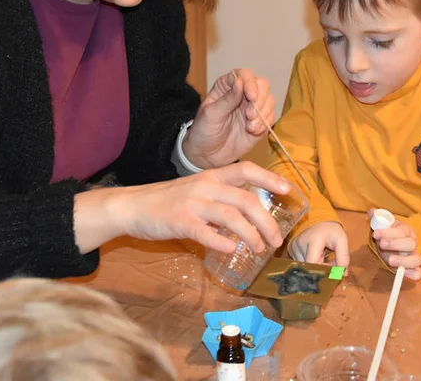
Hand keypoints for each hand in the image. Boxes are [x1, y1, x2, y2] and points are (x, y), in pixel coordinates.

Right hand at [104, 161, 292, 254]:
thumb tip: (247, 217)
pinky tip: (232, 250)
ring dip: (251, 235)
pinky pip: (206, 233)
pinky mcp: (180, 222)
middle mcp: (206, 186)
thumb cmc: (167, 201)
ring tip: (260, 249)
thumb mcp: (196, 190)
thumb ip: (220, 199)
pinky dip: (222, 242)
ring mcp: (193, 204)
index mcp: (212, 176)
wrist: (132, 206)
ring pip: (232, 217)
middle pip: (247, 200)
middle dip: (267, 222)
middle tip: (276, 240)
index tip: (288, 190)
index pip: (246, 170)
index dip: (270, 178)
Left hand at [183, 69, 275, 168]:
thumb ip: (227, 99)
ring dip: (262, 113)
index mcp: (227, 85)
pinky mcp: (260, 121)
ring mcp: (253, 107)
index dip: (250, 83)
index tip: (252, 97)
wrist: (207, 155)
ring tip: (249, 127)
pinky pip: (271, 116)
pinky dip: (264, 123)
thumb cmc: (204, 131)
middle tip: (249, 116)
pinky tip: (252, 131)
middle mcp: (242, 93)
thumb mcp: (211, 114)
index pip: (244, 75)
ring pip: (269, 100)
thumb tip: (240, 81)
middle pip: (262, 85)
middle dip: (260, 100)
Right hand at [290, 221, 350, 267]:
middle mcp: (300, 245)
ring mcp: (294, 248)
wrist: (316, 219)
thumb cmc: (330, 230)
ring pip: (305, 267)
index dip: (323, 272)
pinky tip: (316, 256)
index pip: (314, 265)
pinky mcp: (291, 250)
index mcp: (313, 241)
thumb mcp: (341, 240)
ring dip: (316, 267)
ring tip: (323, 257)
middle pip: (310, 268)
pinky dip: (310, 263)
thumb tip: (343, 274)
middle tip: (330, 262)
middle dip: (321, 269)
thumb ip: (343, 257)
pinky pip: (301, 263)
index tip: (333, 270)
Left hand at [371, 219, 420, 279]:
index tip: (375, 234)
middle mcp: (412, 244)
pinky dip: (414, 274)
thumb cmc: (389, 234)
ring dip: (403, 260)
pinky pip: (418, 273)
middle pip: (410, 244)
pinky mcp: (412, 269)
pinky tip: (404, 273)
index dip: (388, 232)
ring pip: (416, 259)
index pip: (401, 231)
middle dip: (395, 244)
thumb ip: (378, 218)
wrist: (396, 244)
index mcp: (406, 231)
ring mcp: (413, 256)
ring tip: (389, 260)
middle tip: (382, 244)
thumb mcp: (384, 225)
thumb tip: (372, 211)